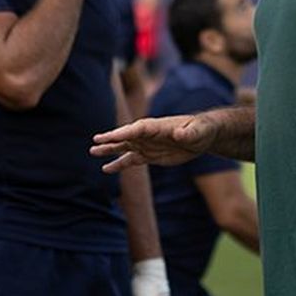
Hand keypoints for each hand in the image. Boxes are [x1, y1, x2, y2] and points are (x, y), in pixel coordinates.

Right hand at [91, 114, 217, 171]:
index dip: (122, 132)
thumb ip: (189, 132)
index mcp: (157, 126)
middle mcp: (148, 135)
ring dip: (109, 150)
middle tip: (94, 141)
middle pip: (125, 136)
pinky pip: (131, 160)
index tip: (107, 136)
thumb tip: (179, 133)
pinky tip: (106, 169)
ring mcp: (147, 145)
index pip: (136, 129)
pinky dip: (118, 164)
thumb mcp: (198, 131)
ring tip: (92, 152)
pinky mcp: (150, 155)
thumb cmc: (202, 129)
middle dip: (111, 139)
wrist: (203, 136)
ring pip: (124, 147)